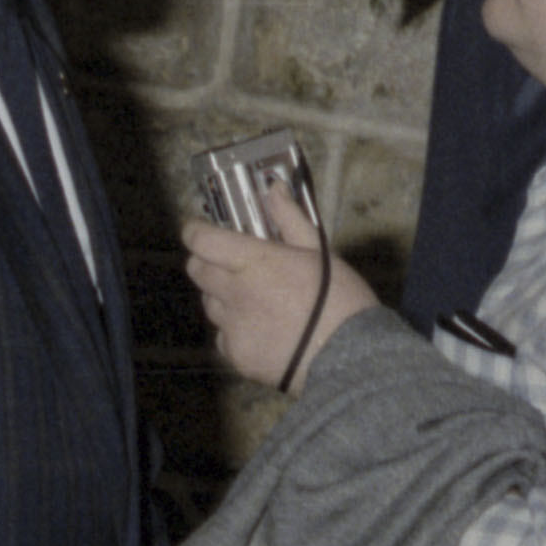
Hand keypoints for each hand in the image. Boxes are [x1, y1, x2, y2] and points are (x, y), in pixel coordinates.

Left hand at [185, 198, 349, 393]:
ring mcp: (233, 326)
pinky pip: (222, 336)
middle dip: (207, 262)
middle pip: (197, 270)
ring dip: (221, 296)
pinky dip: (233, 331)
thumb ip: (289, 218)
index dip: (195, 231)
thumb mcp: (319, 251)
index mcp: (254, 262)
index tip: (200, 230)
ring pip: (209, 304)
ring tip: (252, 299)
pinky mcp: (237, 355)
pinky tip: (259, 330)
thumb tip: (273, 187)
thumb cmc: (340, 299)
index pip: (201, 240)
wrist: (351, 357)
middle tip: (230, 264)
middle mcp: (235, 292)